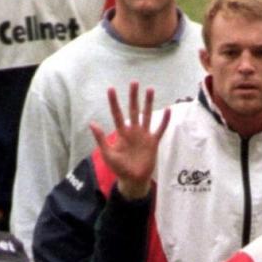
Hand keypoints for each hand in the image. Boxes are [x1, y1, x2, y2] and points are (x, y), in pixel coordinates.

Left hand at [89, 83, 169, 200]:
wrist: (133, 180)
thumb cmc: (119, 168)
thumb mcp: (108, 154)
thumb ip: (101, 139)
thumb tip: (92, 123)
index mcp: (122, 133)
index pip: (117, 114)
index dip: (114, 102)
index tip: (111, 89)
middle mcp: (133, 131)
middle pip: (133, 110)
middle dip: (133, 96)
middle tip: (134, 82)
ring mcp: (144, 135)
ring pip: (147, 115)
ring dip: (148, 103)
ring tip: (150, 89)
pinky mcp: (153, 142)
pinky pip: (159, 129)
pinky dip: (164, 121)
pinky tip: (168, 110)